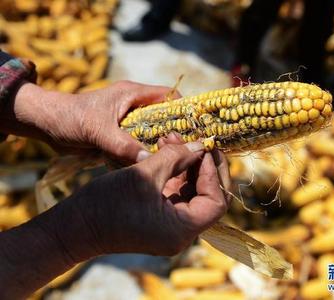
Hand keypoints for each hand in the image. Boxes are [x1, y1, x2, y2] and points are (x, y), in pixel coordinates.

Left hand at [4, 80, 179, 163]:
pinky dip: (143, 154)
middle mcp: (134, 107)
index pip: (168, 96)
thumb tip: (148, 160)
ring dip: (157, 146)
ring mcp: (126, 122)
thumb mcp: (98, 130)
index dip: (183, 109)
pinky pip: (138, 145)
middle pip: (163, 117)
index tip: (194, 129)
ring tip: (170, 162)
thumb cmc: (71, 118)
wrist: (47, 125)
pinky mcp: (119, 136)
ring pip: (151, 134)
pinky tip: (148, 166)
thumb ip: (122, 144)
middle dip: (173, 133)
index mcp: (133, 94)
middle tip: (183, 152)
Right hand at [63, 137, 230, 256]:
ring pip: (192, 192)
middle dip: (202, 165)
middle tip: (195, 140)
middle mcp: (181, 232)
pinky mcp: (159, 216)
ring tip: (172, 138)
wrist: (75, 226)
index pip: (216, 202)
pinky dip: (174, 172)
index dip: (213, 173)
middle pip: (208, 196)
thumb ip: (176, 157)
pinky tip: (165, 150)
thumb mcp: (144, 174)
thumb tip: (199, 145)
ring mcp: (170, 225)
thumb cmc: (106, 203)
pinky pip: (176, 192)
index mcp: (182, 230)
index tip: (202, 148)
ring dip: (187, 164)